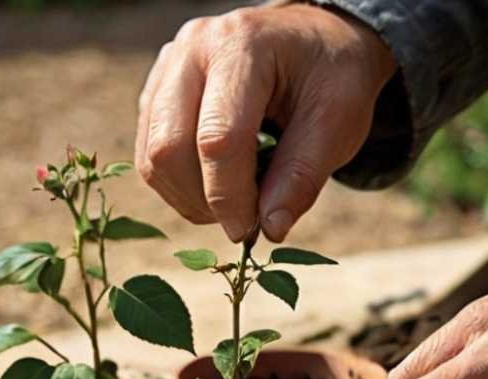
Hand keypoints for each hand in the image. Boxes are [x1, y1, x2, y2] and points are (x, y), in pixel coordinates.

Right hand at [136, 4, 396, 242]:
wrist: (316, 39)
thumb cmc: (332, 76)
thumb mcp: (338, 120)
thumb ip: (303, 175)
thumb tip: (269, 229)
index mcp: (242, 47)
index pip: (218, 138)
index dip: (230, 197)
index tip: (251, 231)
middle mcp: (193, 49)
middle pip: (170, 147)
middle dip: (204, 202)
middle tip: (243, 224)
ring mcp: (168, 66)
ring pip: (151, 156)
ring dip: (188, 198)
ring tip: (234, 205)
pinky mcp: (157, 89)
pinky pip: (149, 152)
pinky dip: (178, 184)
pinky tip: (216, 186)